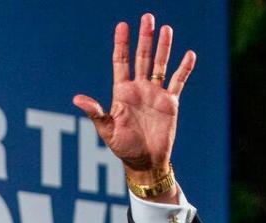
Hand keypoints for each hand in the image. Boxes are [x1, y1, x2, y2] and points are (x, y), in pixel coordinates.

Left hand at [74, 14, 195, 190]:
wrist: (145, 162)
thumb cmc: (123, 147)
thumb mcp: (106, 130)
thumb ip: (96, 112)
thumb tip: (76, 98)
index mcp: (122, 92)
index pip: (121, 61)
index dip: (121, 44)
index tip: (122, 25)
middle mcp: (139, 89)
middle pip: (141, 57)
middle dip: (144, 38)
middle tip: (147, 17)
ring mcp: (155, 94)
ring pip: (160, 65)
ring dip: (163, 48)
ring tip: (166, 29)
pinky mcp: (170, 103)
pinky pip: (178, 82)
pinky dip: (184, 69)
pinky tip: (188, 54)